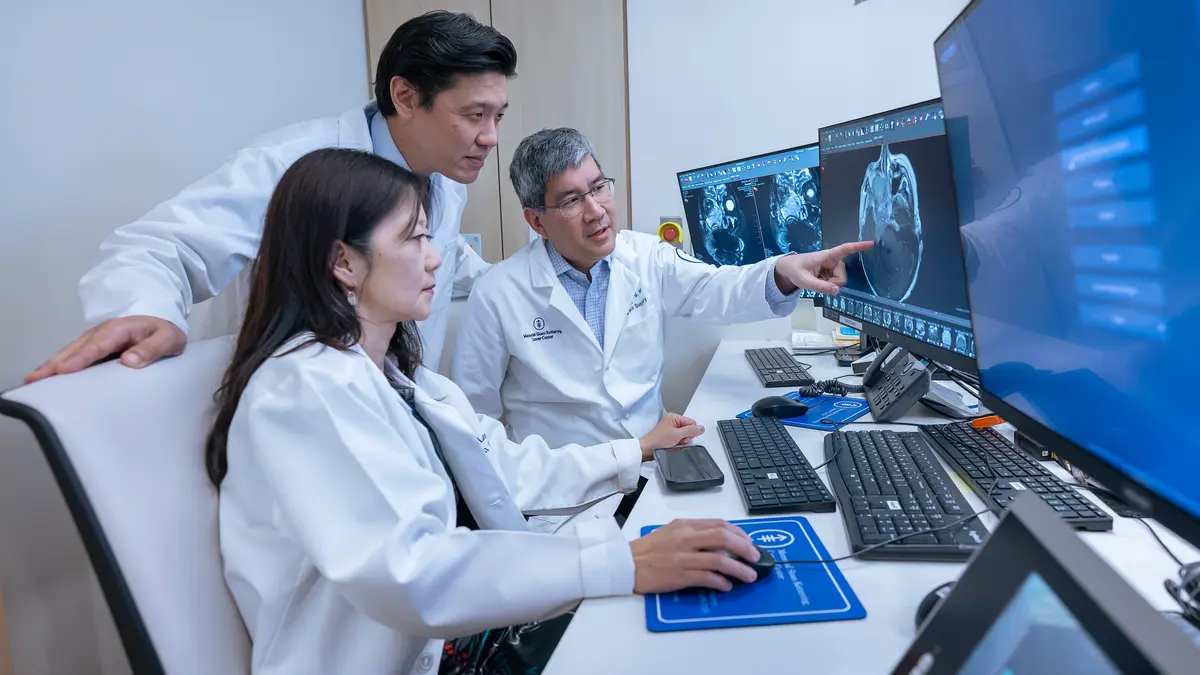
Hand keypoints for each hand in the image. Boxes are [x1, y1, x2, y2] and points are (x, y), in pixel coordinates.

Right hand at [25, 316, 186, 383]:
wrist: (163, 322)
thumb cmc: (164, 332)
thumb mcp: (169, 339)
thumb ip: (152, 349)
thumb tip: (129, 360)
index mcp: (119, 329)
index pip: (97, 346)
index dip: (80, 358)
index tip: (64, 370)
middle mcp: (102, 333)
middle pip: (75, 349)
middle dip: (55, 364)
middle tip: (36, 379)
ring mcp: (95, 339)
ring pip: (70, 352)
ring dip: (51, 365)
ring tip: (33, 380)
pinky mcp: (93, 348)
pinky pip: (74, 356)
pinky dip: (59, 365)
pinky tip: (48, 378)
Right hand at [629, 519, 759, 592]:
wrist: (625, 564)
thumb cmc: (647, 550)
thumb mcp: (670, 532)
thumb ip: (693, 533)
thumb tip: (719, 540)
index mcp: (685, 525)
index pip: (719, 524)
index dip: (739, 533)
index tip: (749, 542)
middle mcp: (686, 538)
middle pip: (723, 537)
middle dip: (745, 548)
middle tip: (756, 557)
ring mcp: (683, 557)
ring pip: (719, 559)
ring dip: (739, 568)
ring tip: (749, 576)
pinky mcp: (680, 575)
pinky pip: (707, 577)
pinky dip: (721, 582)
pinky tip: (727, 586)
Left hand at [638, 413, 703, 460]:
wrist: (647, 449)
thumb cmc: (658, 441)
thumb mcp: (677, 435)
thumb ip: (691, 431)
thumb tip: (701, 428)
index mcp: (674, 417)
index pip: (691, 423)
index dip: (690, 432)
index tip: (683, 437)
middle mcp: (672, 421)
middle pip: (688, 430)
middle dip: (685, 438)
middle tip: (677, 441)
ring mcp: (671, 429)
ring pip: (684, 436)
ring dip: (681, 442)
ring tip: (673, 444)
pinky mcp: (669, 436)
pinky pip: (679, 440)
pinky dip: (677, 444)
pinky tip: (672, 446)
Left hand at [776, 240, 873, 294]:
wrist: (789, 268)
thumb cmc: (795, 270)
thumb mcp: (804, 280)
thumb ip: (819, 286)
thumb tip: (836, 290)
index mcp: (827, 256)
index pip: (845, 249)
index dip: (858, 246)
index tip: (871, 243)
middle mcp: (832, 260)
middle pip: (842, 277)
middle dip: (832, 283)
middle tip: (816, 281)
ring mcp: (832, 267)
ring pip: (839, 281)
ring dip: (829, 284)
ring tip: (816, 279)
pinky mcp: (831, 272)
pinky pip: (835, 283)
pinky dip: (827, 284)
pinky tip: (819, 280)